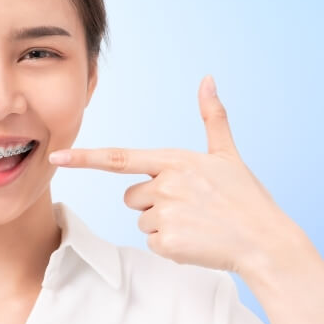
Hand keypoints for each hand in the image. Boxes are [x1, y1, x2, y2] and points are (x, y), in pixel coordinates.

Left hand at [48, 75, 293, 274]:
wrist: (266, 241)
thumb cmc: (245, 197)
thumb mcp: (227, 154)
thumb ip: (212, 117)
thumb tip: (208, 79)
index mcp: (174, 160)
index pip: (118, 158)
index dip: (84, 157)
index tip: (56, 156)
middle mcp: (165, 185)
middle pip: (132, 196)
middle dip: (153, 202)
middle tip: (190, 206)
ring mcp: (165, 214)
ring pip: (142, 219)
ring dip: (163, 224)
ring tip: (197, 222)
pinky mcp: (167, 242)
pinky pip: (153, 242)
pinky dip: (171, 245)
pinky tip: (196, 239)